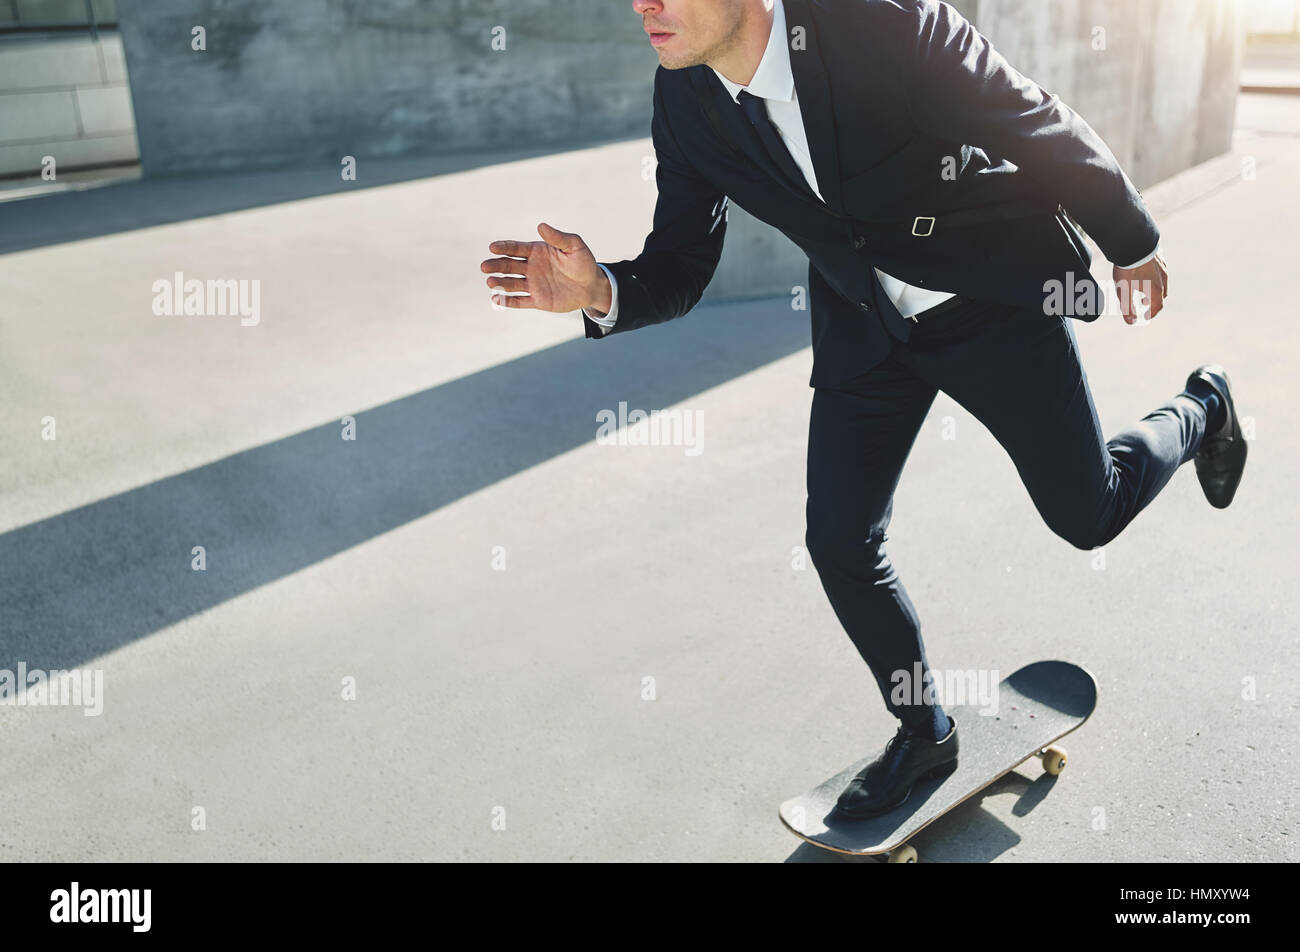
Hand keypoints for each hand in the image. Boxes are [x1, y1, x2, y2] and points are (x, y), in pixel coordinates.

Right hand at [480, 223, 610, 313]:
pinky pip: (520, 301)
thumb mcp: (574, 246)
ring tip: (490, 282)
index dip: (503, 248)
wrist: (592, 286)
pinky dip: (508, 301)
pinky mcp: (537, 300)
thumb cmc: (583, 262)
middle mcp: (531, 267)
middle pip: (508, 266)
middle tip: (484, 267)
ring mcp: (533, 284)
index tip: (492, 247)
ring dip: (499, 283)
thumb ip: (558, 237)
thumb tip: (541, 226)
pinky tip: (496, 299)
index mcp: (536, 251)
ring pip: (511, 284)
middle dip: (496, 266)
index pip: (516, 248)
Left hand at [1113, 252, 1167, 323]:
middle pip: (1161, 294)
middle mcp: (1163, 278)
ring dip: (1154, 288)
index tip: (1146, 316)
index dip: (1152, 313)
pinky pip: (1159, 269)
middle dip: (1153, 301)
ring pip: (1161, 281)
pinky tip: (1144, 272)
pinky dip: (1153, 276)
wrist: (1133, 244)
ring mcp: (1162, 267)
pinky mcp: (1159, 256)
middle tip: (1143, 303)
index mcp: (1156, 289)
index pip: (1158, 306)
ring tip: (1142, 288)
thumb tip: (1131, 322)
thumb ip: (1127, 308)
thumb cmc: (1128, 270)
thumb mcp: (1124, 292)